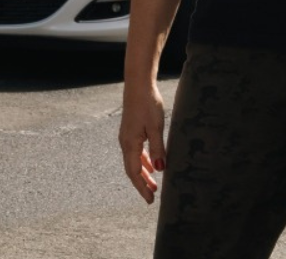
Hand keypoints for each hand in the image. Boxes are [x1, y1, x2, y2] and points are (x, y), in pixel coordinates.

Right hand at [118, 81, 168, 203]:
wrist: (138, 85)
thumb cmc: (147, 104)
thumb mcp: (156, 127)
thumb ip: (158, 148)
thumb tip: (160, 169)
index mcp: (130, 144)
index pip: (134, 172)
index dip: (142, 187)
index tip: (150, 199)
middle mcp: (125, 142)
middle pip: (132, 169)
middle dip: (142, 184)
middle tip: (152, 197)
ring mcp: (127, 137)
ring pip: (134, 161)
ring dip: (143, 173)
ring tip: (153, 184)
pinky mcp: (131, 131)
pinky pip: (135, 152)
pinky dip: (143, 161)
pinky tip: (152, 165)